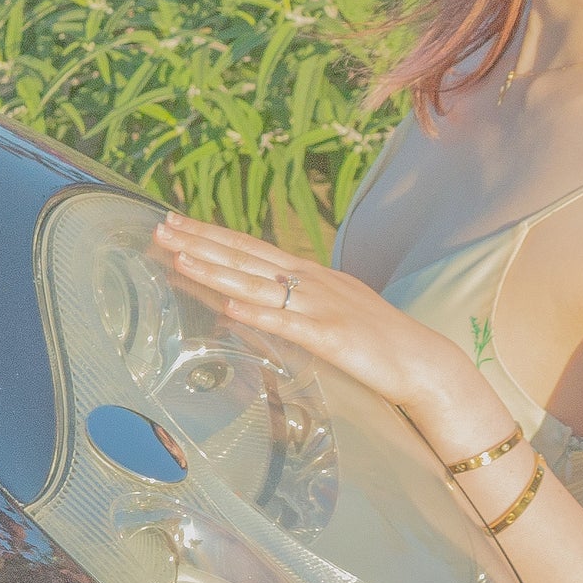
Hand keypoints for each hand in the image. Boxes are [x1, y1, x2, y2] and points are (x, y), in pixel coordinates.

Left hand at [148, 211, 457, 418]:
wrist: (422, 360)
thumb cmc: (377, 339)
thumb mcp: (332, 308)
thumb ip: (296, 301)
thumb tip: (255, 300)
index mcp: (310, 274)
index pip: (250, 248)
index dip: (211, 234)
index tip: (175, 222)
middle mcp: (311, 281)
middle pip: (247, 257)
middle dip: (201, 242)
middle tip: (161, 228)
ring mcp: (320, 306)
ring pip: (257, 285)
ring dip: (216, 271)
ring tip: (180, 258)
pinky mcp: (330, 337)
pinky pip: (286, 324)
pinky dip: (256, 313)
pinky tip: (229, 307)